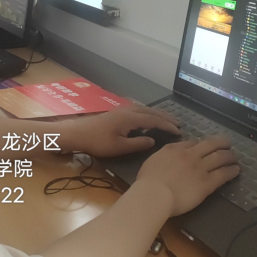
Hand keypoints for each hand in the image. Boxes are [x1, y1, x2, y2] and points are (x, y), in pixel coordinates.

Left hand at [61, 104, 181, 157]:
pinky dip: (148, 113)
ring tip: (167, 120)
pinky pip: (138, 110)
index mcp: (130, 118)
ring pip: (144, 109)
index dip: (167, 126)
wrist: (78, 133)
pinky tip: (148, 118)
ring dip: (157, 114)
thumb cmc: (98, 142)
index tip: (179, 131)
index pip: (154, 120)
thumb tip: (153, 140)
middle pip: (151, 112)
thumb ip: (138, 143)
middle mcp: (128, 110)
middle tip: (178, 123)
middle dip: (165, 117)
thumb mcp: (120, 147)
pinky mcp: (117, 112)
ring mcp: (122, 110)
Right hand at [136, 136, 239, 215]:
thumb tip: (169, 157)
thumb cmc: (148, 180)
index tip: (204, 147)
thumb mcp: (152, 160)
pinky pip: (223, 174)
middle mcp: (189, 155)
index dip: (201, 144)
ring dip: (229, 155)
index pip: (192, 142)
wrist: (155, 194)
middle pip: (210, 144)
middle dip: (221, 142)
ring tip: (234, 157)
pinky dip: (231, 170)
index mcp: (174, 149)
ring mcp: (199, 168)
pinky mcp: (207, 183)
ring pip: (220, 157)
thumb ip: (163, 156)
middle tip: (227, 143)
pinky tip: (235, 170)